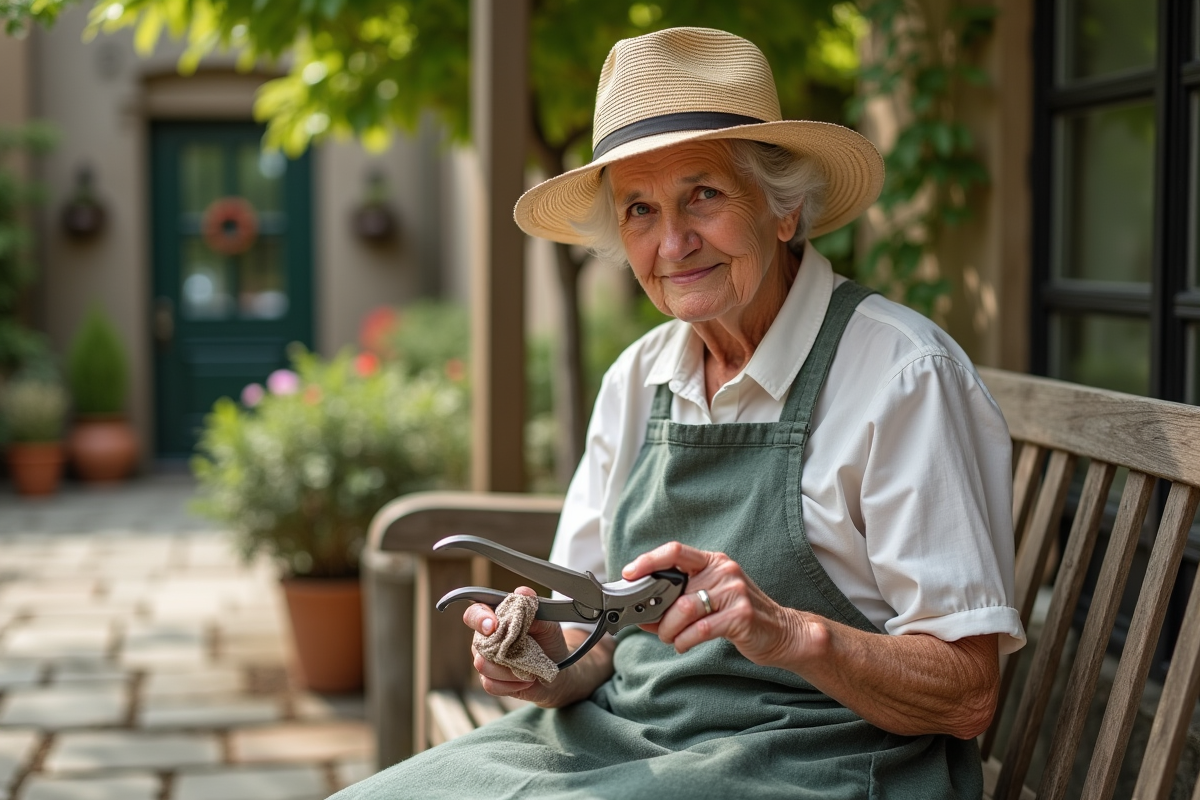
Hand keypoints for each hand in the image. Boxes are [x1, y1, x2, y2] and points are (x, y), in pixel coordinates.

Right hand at [462, 586, 576, 705]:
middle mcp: (486, 639)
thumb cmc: (549, 642)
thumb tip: (523, 592)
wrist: (557, 671)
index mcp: (496, 618)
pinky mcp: (491, 681)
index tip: (493, 625)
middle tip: (522, 652)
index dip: (479, 618)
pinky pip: (490, 684)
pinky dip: (511, 684)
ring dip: (509, 669)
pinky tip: (525, 679)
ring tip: (529, 667)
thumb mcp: (548, 624)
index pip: (475, 612)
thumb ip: (534, 609)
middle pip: (476, 643)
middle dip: (500, 650)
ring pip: (483, 666)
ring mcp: (486, 661)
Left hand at [622, 542, 814, 668]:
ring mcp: (734, 592)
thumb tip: (643, 612)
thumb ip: (680, 600)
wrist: (783, 632)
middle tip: (650, 624)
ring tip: (670, 638)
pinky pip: (699, 630)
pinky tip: (682, 645)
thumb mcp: (710, 599)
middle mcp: (724, 572)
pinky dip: (683, 641)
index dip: (648, 560)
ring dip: (668, 630)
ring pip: (683, 610)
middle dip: (656, 611)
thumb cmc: (739, 615)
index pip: (675, 551)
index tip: (628, 573)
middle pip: (675, 589)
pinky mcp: (741, 616)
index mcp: (714, 562)